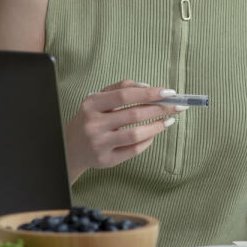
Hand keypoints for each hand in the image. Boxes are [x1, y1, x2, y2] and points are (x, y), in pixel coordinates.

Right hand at [64, 80, 182, 181]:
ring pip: (135, 135)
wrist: (69, 147)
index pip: (125, 95)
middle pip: (133, 115)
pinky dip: (147, 141)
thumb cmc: (90, 118)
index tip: (169, 92)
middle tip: (176, 106)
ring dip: (157, 126)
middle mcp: (93, 124)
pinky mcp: (105, 160)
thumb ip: (120, 88)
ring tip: (169, 120)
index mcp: (91, 104)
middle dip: (159, 109)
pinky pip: (133, 150)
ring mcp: (99, 144)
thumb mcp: (98, 99)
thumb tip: (147, 86)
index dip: (149, 93)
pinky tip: (154, 134)